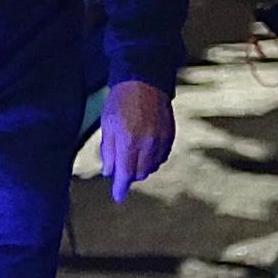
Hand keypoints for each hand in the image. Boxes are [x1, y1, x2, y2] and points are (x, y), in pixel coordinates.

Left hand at [96, 78, 176, 197]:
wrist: (144, 81)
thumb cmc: (121, 101)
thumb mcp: (107, 124)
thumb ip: (107, 150)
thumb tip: (109, 172)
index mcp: (128, 141)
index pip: (125, 174)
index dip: (121, 188)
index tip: (118, 196)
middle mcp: (147, 144)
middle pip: (139, 174)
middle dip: (129, 175)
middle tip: (121, 167)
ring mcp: (160, 140)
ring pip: (152, 167)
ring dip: (141, 168)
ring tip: (133, 154)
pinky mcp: (170, 136)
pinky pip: (161, 157)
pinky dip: (153, 159)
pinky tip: (145, 149)